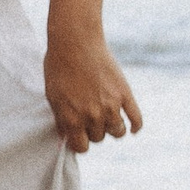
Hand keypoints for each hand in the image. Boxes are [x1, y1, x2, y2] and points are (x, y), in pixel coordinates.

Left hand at [43, 23, 142, 153]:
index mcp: (72, 119)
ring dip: (112, 128)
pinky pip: (136, 119)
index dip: (80, 142)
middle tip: (90, 117)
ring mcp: (111, 106)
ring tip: (108, 119)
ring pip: (118, 132)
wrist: (76, 41)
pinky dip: (135, 126)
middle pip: (99, 138)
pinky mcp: (124, 94)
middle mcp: (93, 117)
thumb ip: (61, 119)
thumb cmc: (59, 67)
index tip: (79, 136)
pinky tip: (132, 127)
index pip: (82, 147)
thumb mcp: (52, 96)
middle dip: (94, 130)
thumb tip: (67, 136)